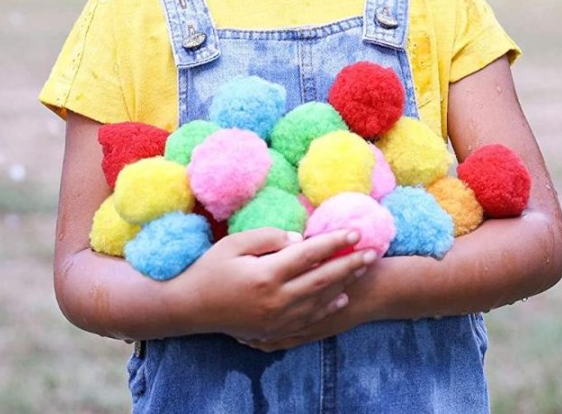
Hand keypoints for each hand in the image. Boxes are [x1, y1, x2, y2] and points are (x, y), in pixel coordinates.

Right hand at [173, 227, 376, 343]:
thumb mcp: (235, 244)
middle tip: (372, 252)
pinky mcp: (274, 330)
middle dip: (350, 264)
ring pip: (320, 301)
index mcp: (267, 275)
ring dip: (344, 284)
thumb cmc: (210, 268)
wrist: (190, 308)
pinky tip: (340, 298)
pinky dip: (327, 308)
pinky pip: (308, 320)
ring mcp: (277, 319)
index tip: (354, 231)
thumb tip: (299, 240)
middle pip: (322, 280)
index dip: (334, 242)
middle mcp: (277, 300)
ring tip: (363, 270)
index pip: (309, 255)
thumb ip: (269, 238)